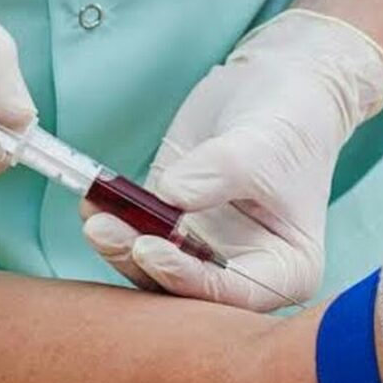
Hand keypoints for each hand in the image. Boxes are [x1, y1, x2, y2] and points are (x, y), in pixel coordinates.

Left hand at [83, 10, 382, 310]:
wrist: (272, 89)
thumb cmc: (289, 122)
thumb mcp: (263, 145)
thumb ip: (220, 173)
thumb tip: (170, 197)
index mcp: (285, 269)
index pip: (233, 293)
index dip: (187, 278)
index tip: (147, 248)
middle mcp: (242, 272)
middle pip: (184, 288)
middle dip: (140, 263)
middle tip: (103, 230)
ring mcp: (203, 253)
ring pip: (153, 268)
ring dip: (118, 245)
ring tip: (95, 215)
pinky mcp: (171, 228)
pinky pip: (137, 235)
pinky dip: (113, 220)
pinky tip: (93, 201)